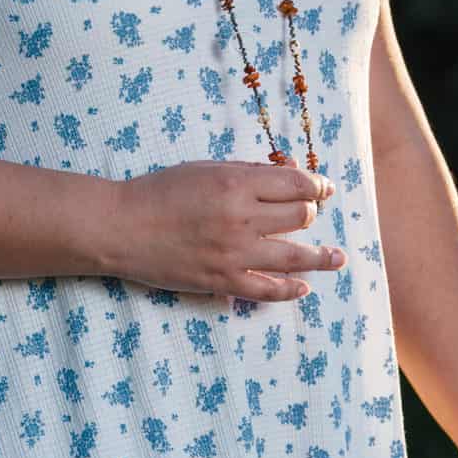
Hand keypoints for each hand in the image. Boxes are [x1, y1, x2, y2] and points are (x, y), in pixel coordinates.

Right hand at [103, 157, 345, 301]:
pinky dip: (289, 290)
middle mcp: (242, 218)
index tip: (323, 189)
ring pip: (295, 256)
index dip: (316, 185)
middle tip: (310, 216)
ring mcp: (234, 253)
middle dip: (311, 214)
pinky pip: (266, 290)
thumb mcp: (205, 167)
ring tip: (337, 258)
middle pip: (301, 217)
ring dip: (321, 257)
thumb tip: (287, 173)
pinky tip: (302, 288)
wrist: (120, 228)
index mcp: (237, 182)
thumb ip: (247, 171)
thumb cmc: (159, 191)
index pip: (296, 183)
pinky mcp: (222, 282)